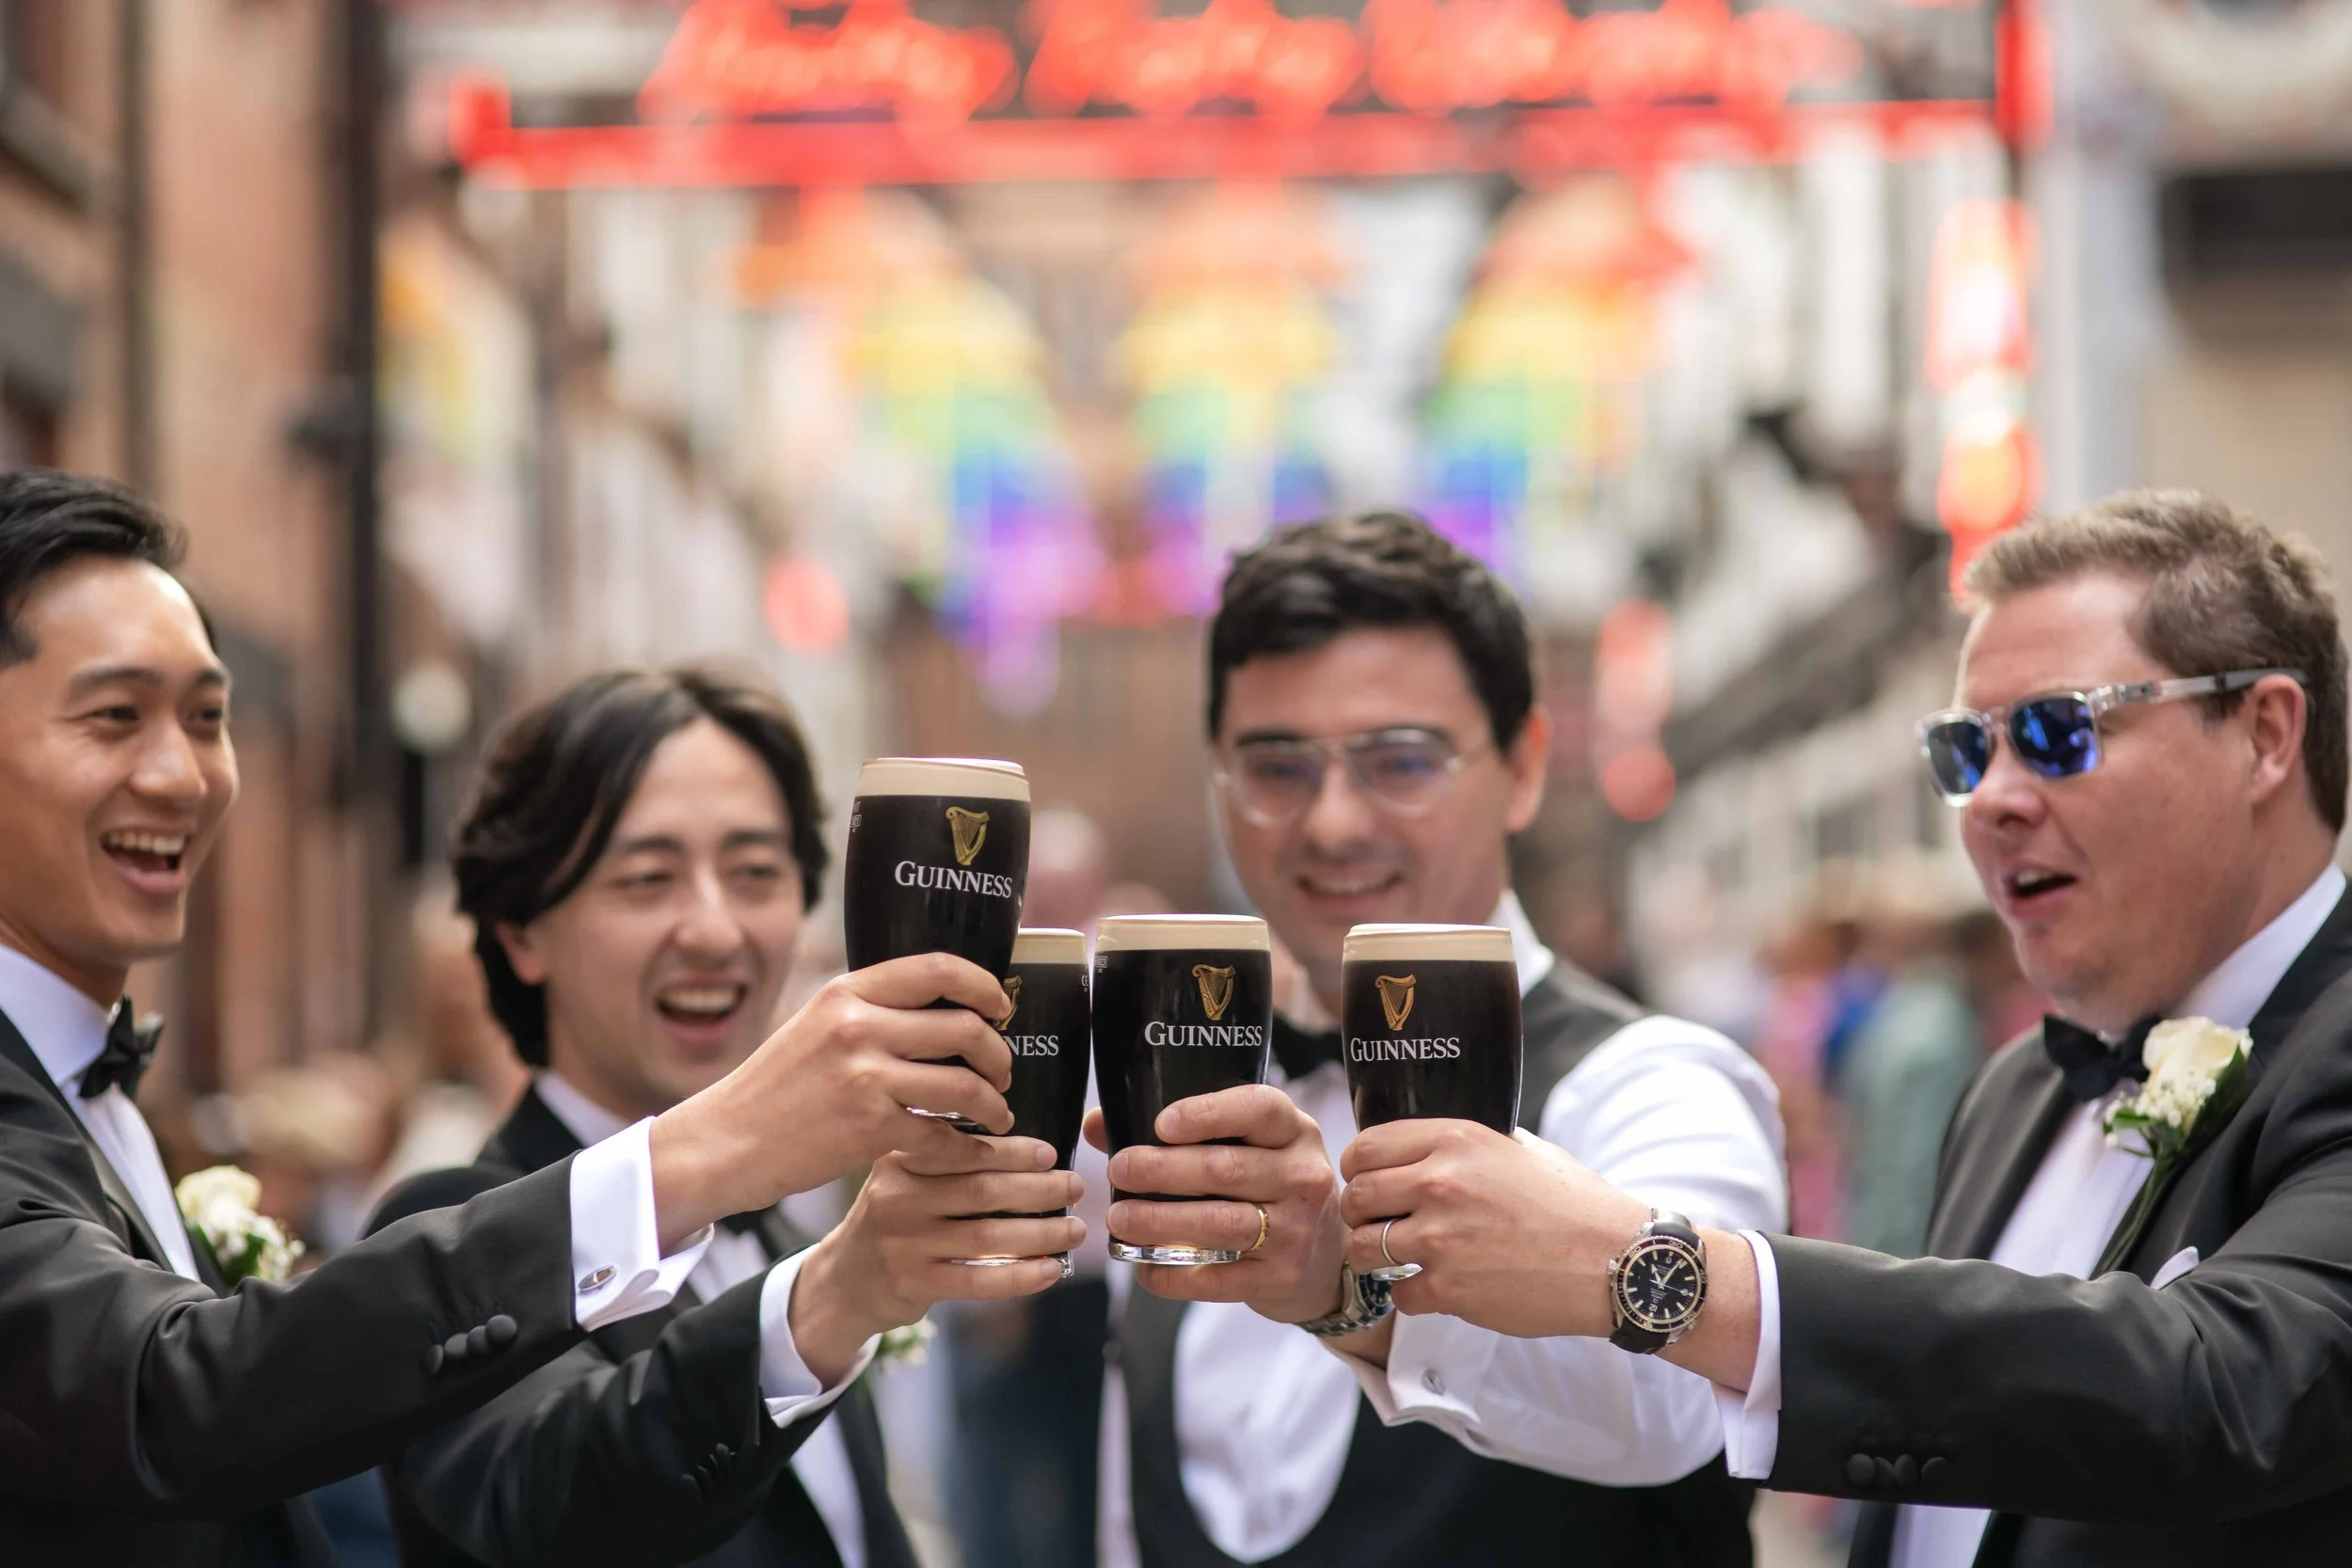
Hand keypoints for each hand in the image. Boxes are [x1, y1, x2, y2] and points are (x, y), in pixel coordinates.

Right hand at [649, 953, 1017, 1247]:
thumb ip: (870, 1010)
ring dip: (993, 1103)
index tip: (1001, 1007)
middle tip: (1002, 1074)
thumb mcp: (816, 1026)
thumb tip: (942, 1006)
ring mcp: (865, 1076)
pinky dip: (964, 1145)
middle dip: (998, 1054)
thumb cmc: (776, 1087)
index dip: (985, 986)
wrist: (726, 1141)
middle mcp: (858, 1026)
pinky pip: (942, 1133)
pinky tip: (965, 1148)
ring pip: (965, 1083)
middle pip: (965, 1026)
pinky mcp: (869, 1127)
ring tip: (997, 1114)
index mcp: (847, 993)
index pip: (939, 969)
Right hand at [790, 1134, 1081, 1384]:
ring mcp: (905, 1245)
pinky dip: (1020, 1276)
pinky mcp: (915, 1283)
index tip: (1050, 1153)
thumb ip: (948, 1159)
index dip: (1012, 1150)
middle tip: (1075, 1186)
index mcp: (900, 1160)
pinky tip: (1050, 1269)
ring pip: (986, 1237)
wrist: (844, 1278)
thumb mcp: (904, 1176)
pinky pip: (978, 1281)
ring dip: (1040, 1233)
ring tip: (1075, 1229)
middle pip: (981, 1191)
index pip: (964, 1150)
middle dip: (1038, 1189)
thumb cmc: (893, 1219)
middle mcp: (899, 1199)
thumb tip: (1030, 1150)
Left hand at [1085, 1085, 1345, 1324]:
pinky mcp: (1282, 1277)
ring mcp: (1297, 1230)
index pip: (1259, 1109)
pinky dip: (1175, 1276)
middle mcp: (1303, 1176)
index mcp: (1294, 1132)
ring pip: (1220, 1223)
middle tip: (1118, 1170)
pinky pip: (1220, 1278)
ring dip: (1161, 1222)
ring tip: (1118, 1220)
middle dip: (1163, 1170)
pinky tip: (1144, 1269)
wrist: (1327, 1263)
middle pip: (1227, 1168)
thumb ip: (1181, 1132)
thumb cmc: (1271, 1190)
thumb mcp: (1249, 1149)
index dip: (1208, 1114)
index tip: (1161, 1123)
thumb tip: (1099, 1122)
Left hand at [1339, 1122, 1649, 1338]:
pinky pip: (1399, 1294)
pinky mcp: (1451, 1288)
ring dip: (1376, 1258)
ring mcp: (1441, 1238)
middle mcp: (1440, 1182)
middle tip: (1381, 1224)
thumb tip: (1429, 1148)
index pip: (1365, 1147)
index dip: (1359, 1169)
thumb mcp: (1520, 1149)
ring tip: (1402, 1258)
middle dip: (1362, 1215)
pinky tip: (1439, 1288)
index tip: (1370, 1183)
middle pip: (1355, 1198)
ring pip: (1362, 1249)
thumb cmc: (1575, 1205)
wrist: (1616, 1261)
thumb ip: (1468, 1147)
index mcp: (1454, 1139)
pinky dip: (1413, 1296)